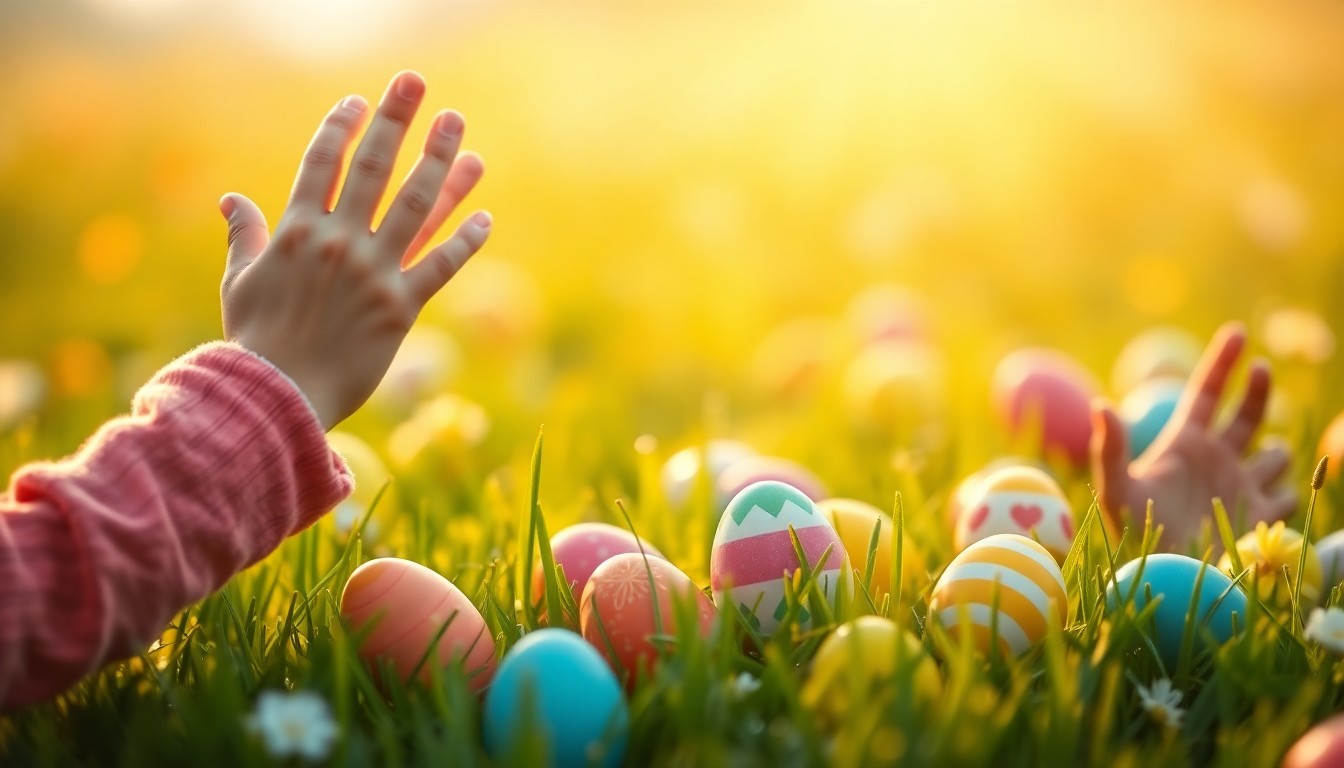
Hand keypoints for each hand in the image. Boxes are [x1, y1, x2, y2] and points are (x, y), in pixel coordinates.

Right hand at [218, 71, 488, 428]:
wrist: (279, 396)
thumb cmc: (255, 342)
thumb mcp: (240, 283)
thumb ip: (243, 237)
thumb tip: (230, 199)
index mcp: (297, 230)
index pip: (323, 162)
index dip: (342, 127)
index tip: (360, 101)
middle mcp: (339, 242)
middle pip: (374, 167)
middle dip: (396, 119)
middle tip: (416, 83)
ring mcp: (373, 273)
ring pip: (416, 205)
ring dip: (441, 162)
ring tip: (457, 127)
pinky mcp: (401, 308)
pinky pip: (440, 266)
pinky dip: (464, 240)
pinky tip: (485, 215)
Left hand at [1090, 322, 1296, 548]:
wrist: (1162, 574)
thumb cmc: (1132, 531)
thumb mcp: (1115, 488)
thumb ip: (1109, 448)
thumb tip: (1099, 404)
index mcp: (1185, 444)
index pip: (1207, 392)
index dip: (1223, 362)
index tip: (1239, 332)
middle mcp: (1217, 459)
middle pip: (1248, 415)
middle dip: (1258, 390)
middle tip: (1261, 370)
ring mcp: (1241, 486)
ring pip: (1276, 455)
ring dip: (1277, 453)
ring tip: (1261, 465)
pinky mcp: (1261, 517)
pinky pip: (1288, 496)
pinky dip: (1288, 493)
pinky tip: (1272, 501)